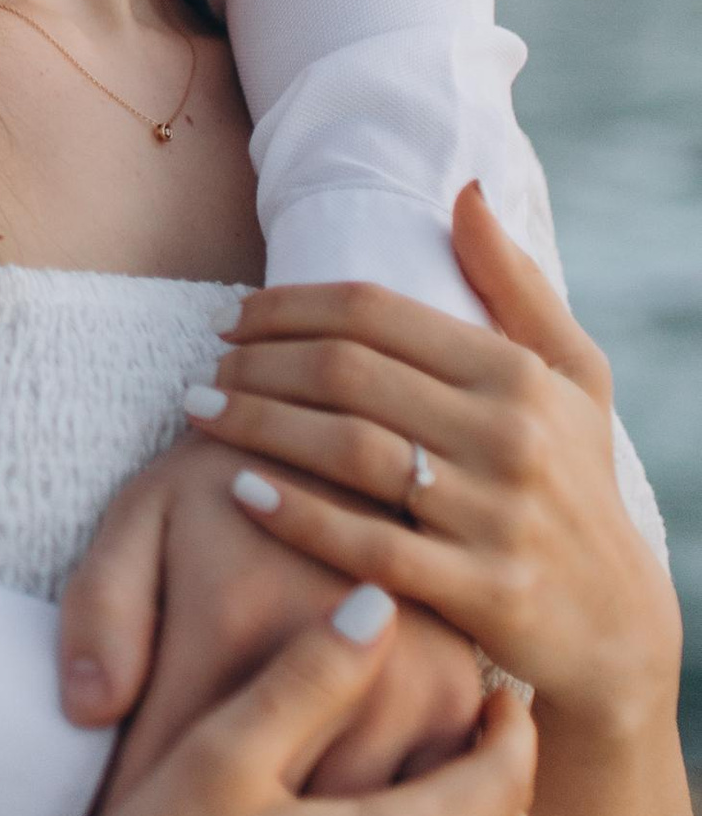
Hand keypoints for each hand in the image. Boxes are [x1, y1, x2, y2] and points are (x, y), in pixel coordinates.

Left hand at [61, 433, 488, 804]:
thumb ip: (100, 611)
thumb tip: (92, 711)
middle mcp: (335, 665)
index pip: (162, 765)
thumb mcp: (139, 520)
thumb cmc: (221, 489)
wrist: (357, 435)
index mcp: (235, 622)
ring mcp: (412, 688)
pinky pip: (420, 811)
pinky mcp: (466, 703)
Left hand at [183, 188, 685, 745]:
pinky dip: (296, 514)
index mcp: (516, 373)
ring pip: (347, 447)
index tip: (234, 316)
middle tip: (207, 367)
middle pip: (347, 373)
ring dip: (257, 423)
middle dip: (258, 362)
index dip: (288, 306)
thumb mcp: (572, 377)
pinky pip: (368, 542)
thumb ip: (515, 284)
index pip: (375, 314)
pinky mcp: (481, 591)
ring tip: (200, 414)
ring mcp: (495, 514)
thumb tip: (464, 190)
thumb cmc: (577, 482)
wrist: (616, 625)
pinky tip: (238, 489)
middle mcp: (508, 434)